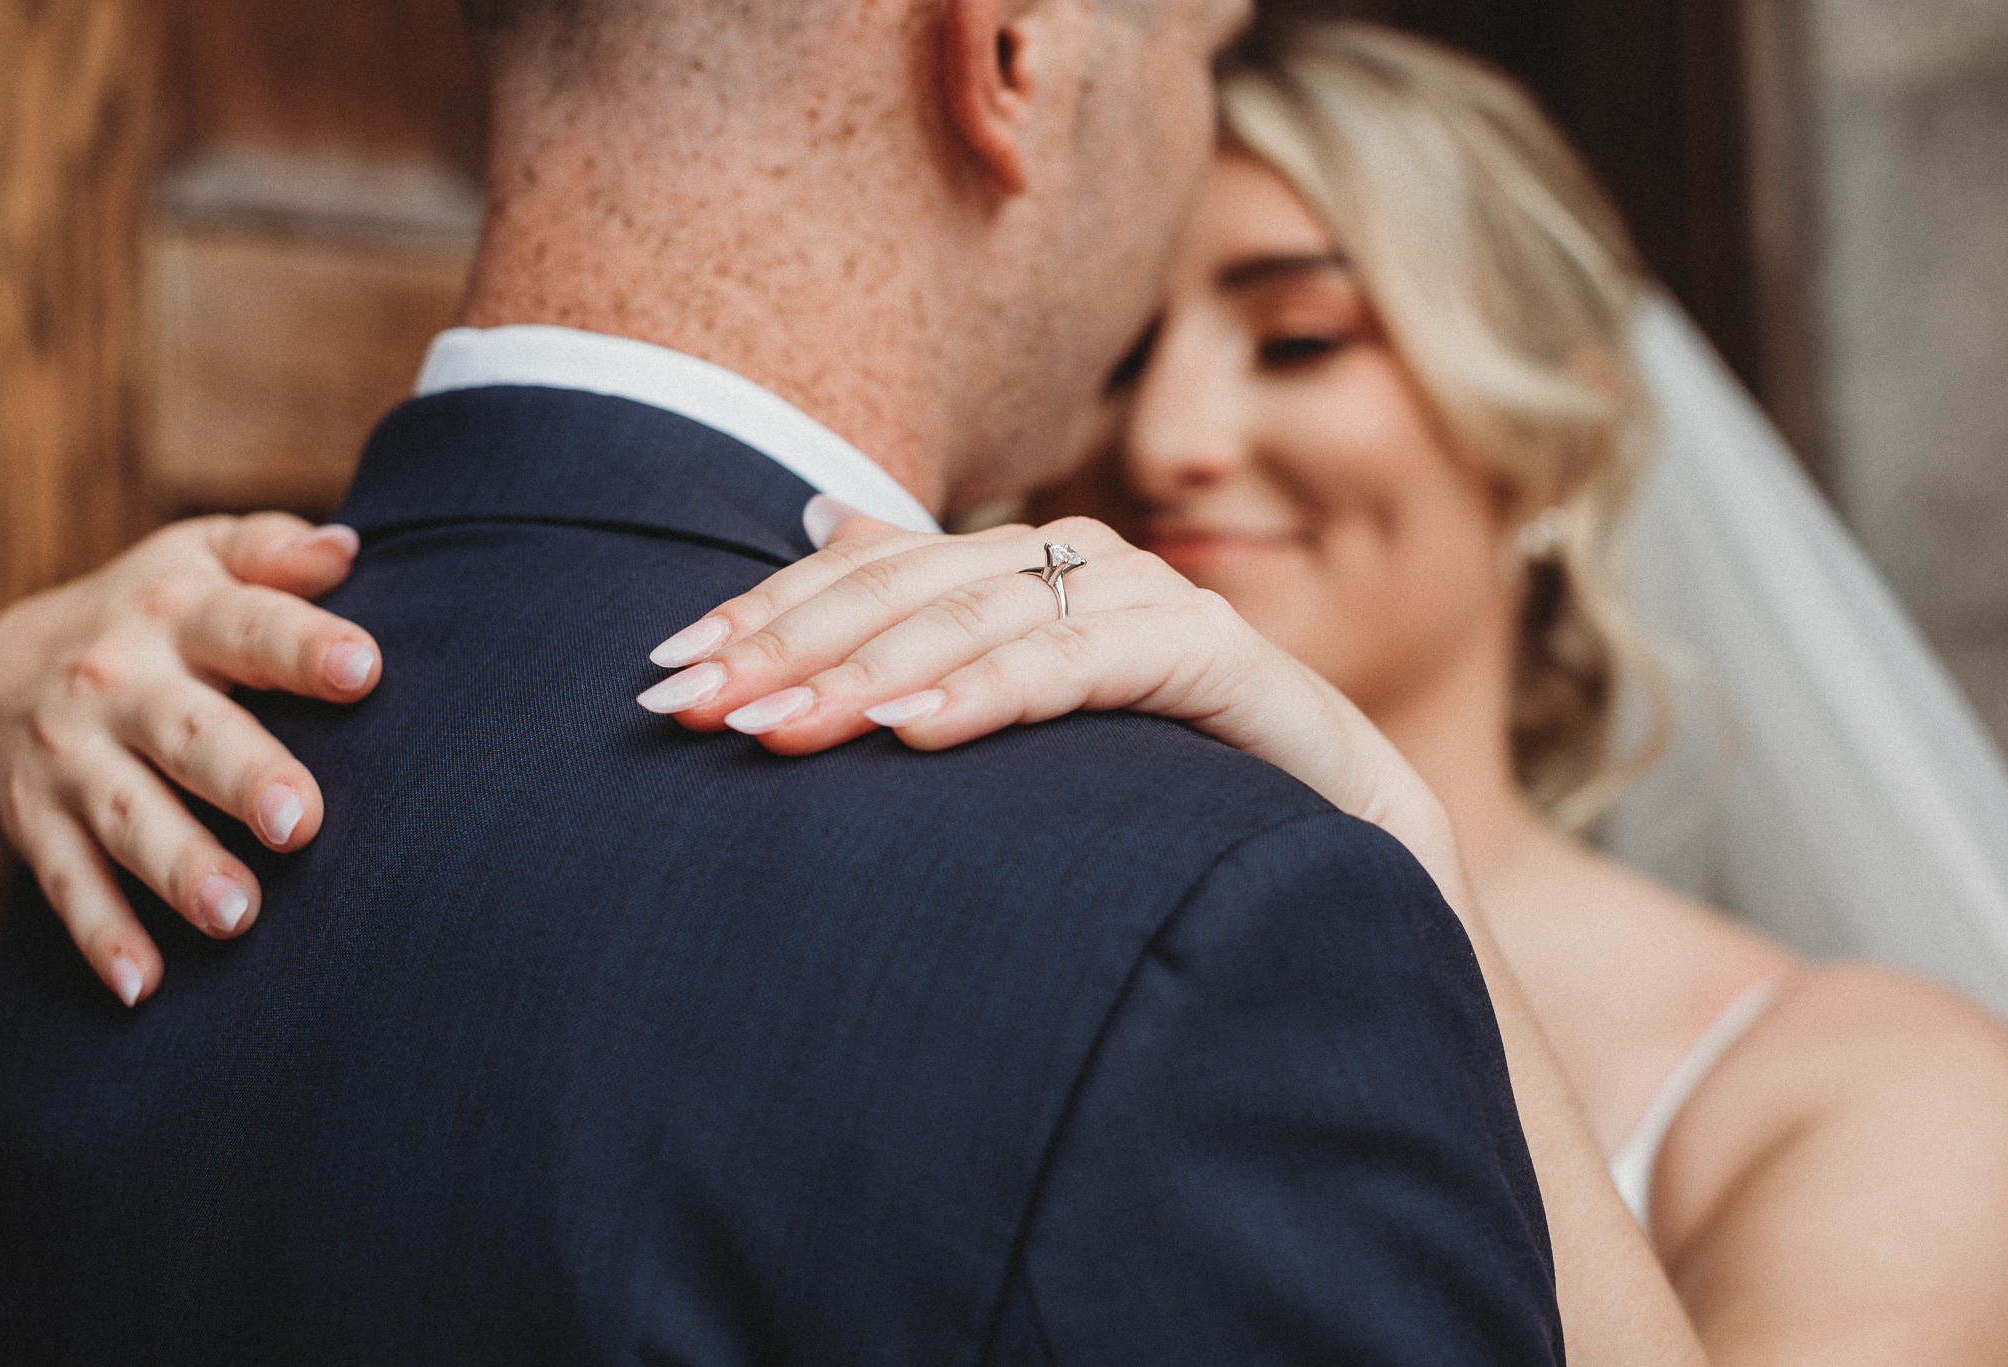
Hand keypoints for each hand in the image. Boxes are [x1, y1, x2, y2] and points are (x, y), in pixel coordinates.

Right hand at [0, 514, 381, 1005]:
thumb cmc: (156, 612)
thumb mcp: (202, 558)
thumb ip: (273, 552)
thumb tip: (346, 549)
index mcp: (177, 614)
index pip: (248, 625)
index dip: (304, 645)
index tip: (364, 669)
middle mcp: (118, 685)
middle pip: (187, 732)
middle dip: (242, 777)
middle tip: (301, 823)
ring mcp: (71, 760)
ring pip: (127, 818)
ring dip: (180, 869)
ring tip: (239, 914)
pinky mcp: (36, 824)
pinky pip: (68, 885)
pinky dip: (103, 936)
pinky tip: (145, 985)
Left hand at [637, 502, 1460, 895]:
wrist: (1342, 848)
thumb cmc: (1169, 790)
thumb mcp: (1029, 712)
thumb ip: (934, 618)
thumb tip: (812, 516)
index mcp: (1026, 574)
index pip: (871, 575)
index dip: (766, 615)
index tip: (665, 675)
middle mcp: (1082, 566)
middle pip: (913, 584)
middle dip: (793, 644)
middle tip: (690, 705)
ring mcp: (1152, 603)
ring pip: (989, 611)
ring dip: (876, 669)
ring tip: (778, 727)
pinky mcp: (1219, 656)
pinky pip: (1091, 660)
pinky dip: (1001, 686)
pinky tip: (917, 729)